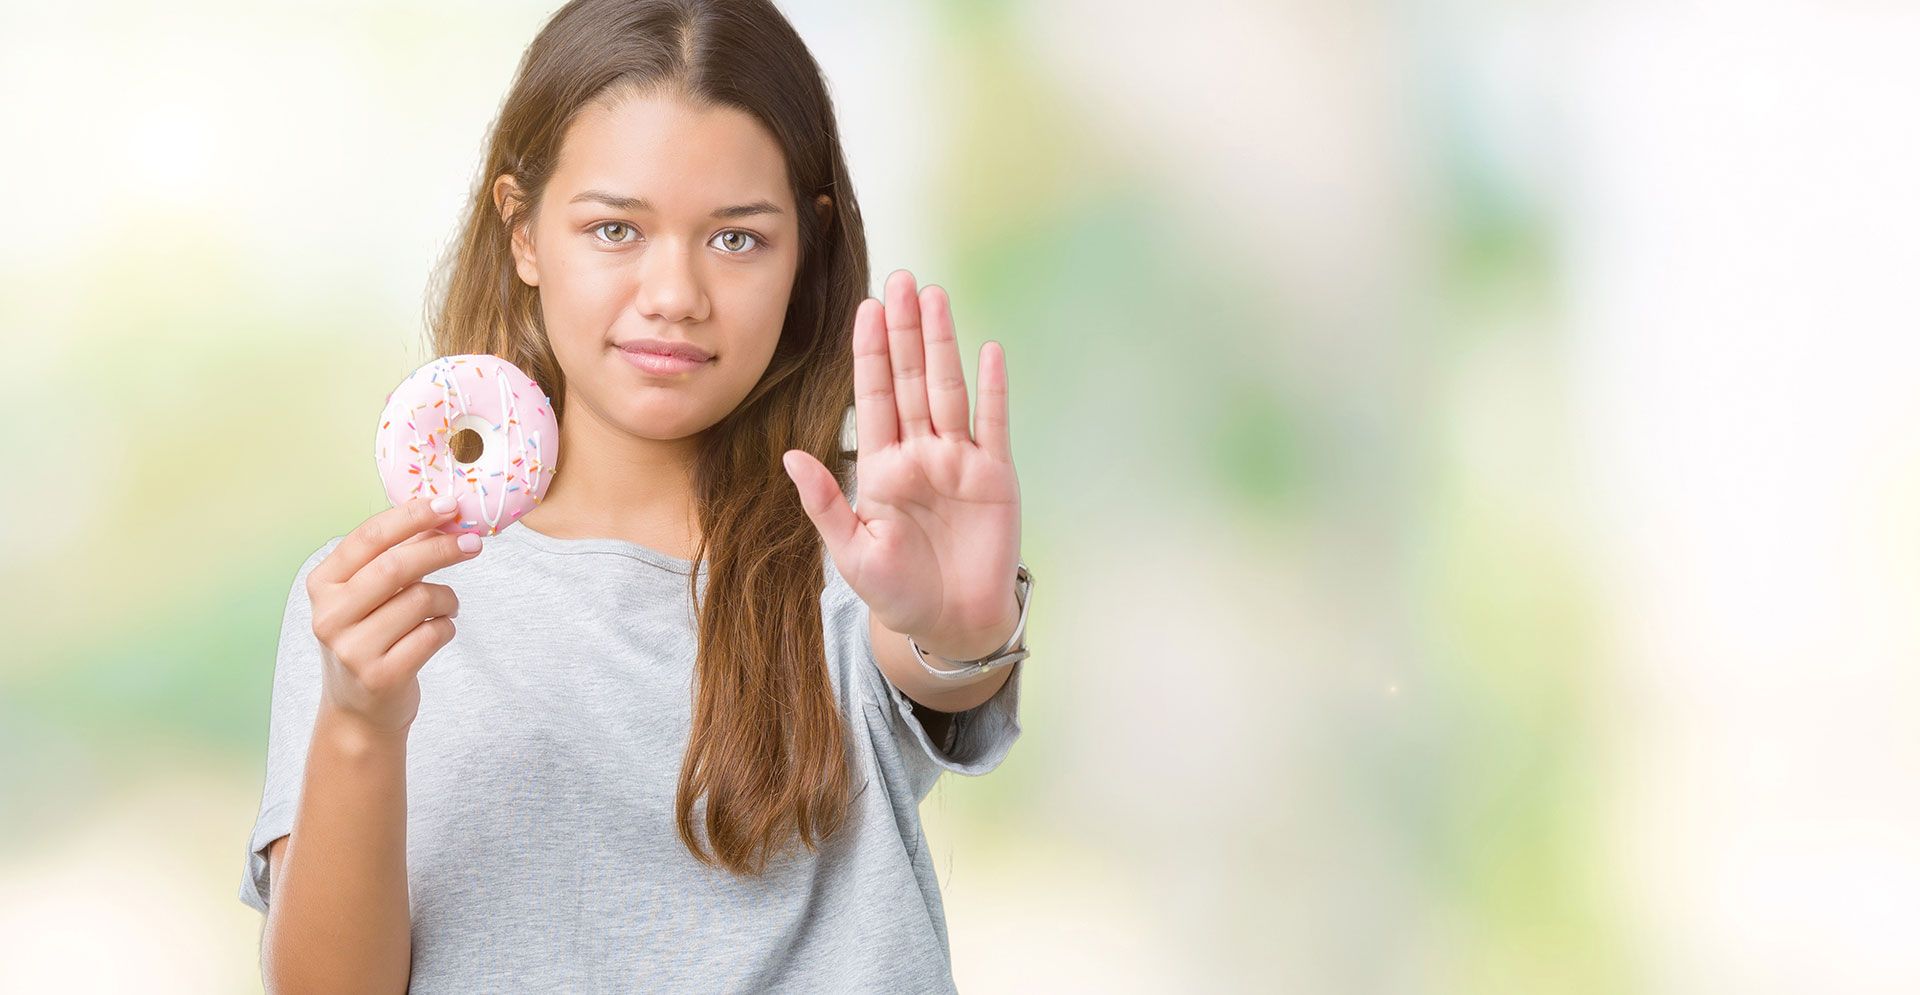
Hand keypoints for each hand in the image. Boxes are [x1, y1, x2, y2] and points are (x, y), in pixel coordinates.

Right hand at [306, 496, 483, 736]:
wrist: (359, 711)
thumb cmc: (370, 639)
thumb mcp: (369, 596)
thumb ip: (397, 555)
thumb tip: (443, 514)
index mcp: (323, 585)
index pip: (369, 538)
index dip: (412, 516)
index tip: (450, 504)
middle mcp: (330, 616)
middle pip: (396, 566)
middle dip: (441, 548)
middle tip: (472, 543)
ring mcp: (353, 649)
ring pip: (421, 600)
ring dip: (447, 598)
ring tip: (446, 606)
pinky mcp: (381, 676)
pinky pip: (433, 634)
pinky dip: (446, 626)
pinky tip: (438, 631)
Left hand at [782, 269, 1022, 658]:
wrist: (951, 623)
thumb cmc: (897, 593)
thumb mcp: (851, 551)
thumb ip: (824, 502)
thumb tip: (790, 457)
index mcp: (882, 467)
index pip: (874, 397)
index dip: (870, 353)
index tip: (864, 309)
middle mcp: (921, 453)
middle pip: (911, 379)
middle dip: (905, 331)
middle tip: (900, 280)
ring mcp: (960, 460)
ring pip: (949, 388)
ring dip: (943, 343)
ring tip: (935, 297)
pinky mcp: (995, 475)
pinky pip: (994, 422)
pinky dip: (993, 387)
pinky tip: (990, 350)